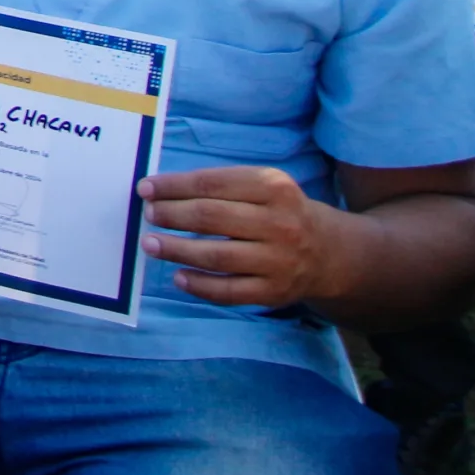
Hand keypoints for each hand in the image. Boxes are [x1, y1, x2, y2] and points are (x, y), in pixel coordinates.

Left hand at [137, 165, 347, 306]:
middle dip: (172, 215)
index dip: (174, 186)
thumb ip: (219, 185)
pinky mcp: (275, 292)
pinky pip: (229, 291)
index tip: (145, 189)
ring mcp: (279, 260)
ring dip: (177, 250)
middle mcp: (280, 223)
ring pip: (217, 256)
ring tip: (150, 244)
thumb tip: (160, 192)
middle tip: (147, 215)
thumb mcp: (262, 185)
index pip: (212, 183)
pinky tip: (178, 276)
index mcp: (274, 187)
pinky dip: (199, 285)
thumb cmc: (278, 211)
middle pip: (212, 218)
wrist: (328, 252)